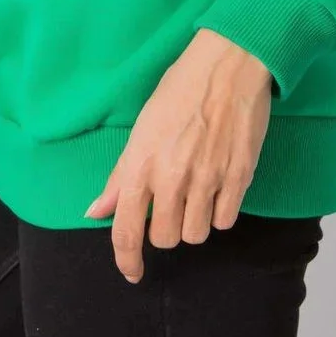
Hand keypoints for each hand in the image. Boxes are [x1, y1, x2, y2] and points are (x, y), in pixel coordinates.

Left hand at [82, 28, 272, 282]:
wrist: (228, 64)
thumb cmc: (180, 88)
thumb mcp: (142, 127)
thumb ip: (121, 175)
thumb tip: (97, 212)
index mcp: (142, 162)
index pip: (128, 228)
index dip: (127, 258)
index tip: (131, 272)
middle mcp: (173, 176)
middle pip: (165, 238)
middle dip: (165, 229)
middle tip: (171, 204)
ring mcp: (208, 179)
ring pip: (196, 234)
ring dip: (193, 222)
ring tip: (196, 193)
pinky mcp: (238, 178)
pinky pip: (225, 220)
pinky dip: (219, 213)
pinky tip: (217, 189)